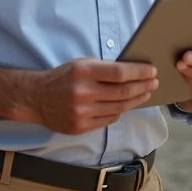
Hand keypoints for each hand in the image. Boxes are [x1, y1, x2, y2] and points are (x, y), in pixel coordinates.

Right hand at [33, 59, 157, 135]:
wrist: (36, 98)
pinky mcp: (80, 127)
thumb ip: (104, 68)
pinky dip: (120, 111)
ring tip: (146, 93)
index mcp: (83, 72)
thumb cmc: (63, 77)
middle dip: (143, 86)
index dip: (139, 72)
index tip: (152, 71)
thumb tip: (134, 71)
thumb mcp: (81, 64)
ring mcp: (81, 112)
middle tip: (155, 82)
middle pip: (123, 92)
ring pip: (119, 107)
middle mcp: (82, 93)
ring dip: (136, 100)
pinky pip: (109, 119)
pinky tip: (128, 104)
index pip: (120, 73)